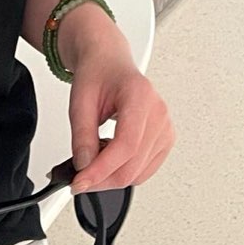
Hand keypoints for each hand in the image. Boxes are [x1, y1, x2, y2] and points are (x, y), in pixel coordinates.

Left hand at [65, 25, 175, 195]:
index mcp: (140, 96)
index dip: (101, 169)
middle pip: (133, 165)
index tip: (80, 182)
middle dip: (102, 179)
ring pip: (138, 174)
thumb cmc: (98, 73)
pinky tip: (107, 159)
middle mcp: (159, 113)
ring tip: (91, 160)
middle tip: (77, 178)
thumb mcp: (80, 100)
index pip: (126, 145)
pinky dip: (123, 172)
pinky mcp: (164, 140)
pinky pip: (144, 170)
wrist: (109, 62)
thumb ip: (82, 135)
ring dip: (111, 177)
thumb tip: (84, 166)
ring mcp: (165, 128)